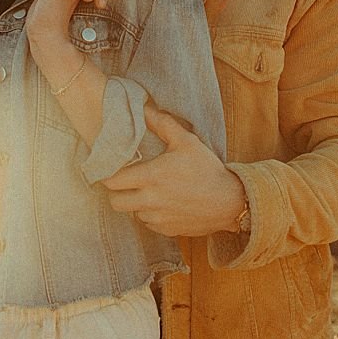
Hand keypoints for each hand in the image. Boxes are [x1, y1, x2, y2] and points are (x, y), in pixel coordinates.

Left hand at [103, 106, 245, 237]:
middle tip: (124, 182)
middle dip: (116, 192)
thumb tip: (144, 108)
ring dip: (134, 203)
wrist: (230, 201)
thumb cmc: (208, 169)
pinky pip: (148, 223)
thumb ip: (162, 124)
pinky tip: (162, 203)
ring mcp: (158, 218)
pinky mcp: (166, 230)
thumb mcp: (187, 141)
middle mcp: (150, 200)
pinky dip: (150, 214)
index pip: (112, 180)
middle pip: (115, 201)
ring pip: (131, 213)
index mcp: (151, 176)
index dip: (107, 174)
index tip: (111, 169)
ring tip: (146, 191)